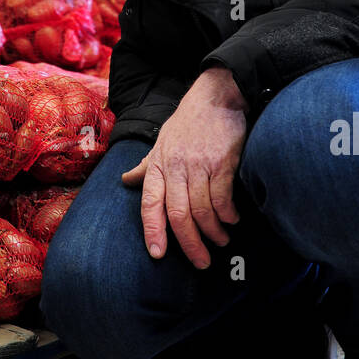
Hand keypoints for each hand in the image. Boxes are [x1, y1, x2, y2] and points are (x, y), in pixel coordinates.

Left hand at [121, 66, 248, 269]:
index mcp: (158, 165)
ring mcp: (198, 165)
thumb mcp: (161, 142)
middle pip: (177, 214)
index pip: (150, 204)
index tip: (157, 254)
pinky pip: (222, 198)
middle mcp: (175, 167)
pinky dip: (228, 214)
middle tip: (201, 262)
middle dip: (189, 244)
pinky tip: (232, 219)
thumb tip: (125, 181)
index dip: (152, 231)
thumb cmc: (188, 121)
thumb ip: (146, 166)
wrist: (216, 96)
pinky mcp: (222, 162)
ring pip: (202, 210)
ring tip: (221, 241)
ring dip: (213, 232)